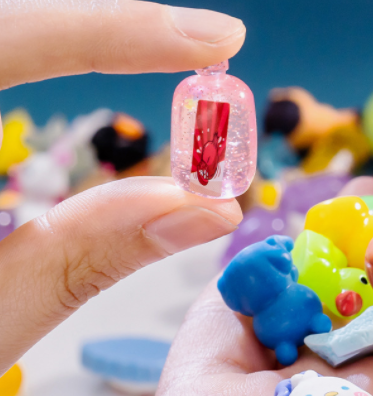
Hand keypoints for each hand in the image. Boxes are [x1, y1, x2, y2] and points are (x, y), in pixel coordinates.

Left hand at [0, 0, 245, 371]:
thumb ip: (94, 252)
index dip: (117, 32)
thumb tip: (205, 208)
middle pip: (9, 33)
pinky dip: (43, 64)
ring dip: (78, 45)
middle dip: (104, 36)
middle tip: (198, 57)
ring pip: (4, 49)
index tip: (216, 40)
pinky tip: (88, 71)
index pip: (5, 43)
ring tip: (161, 64)